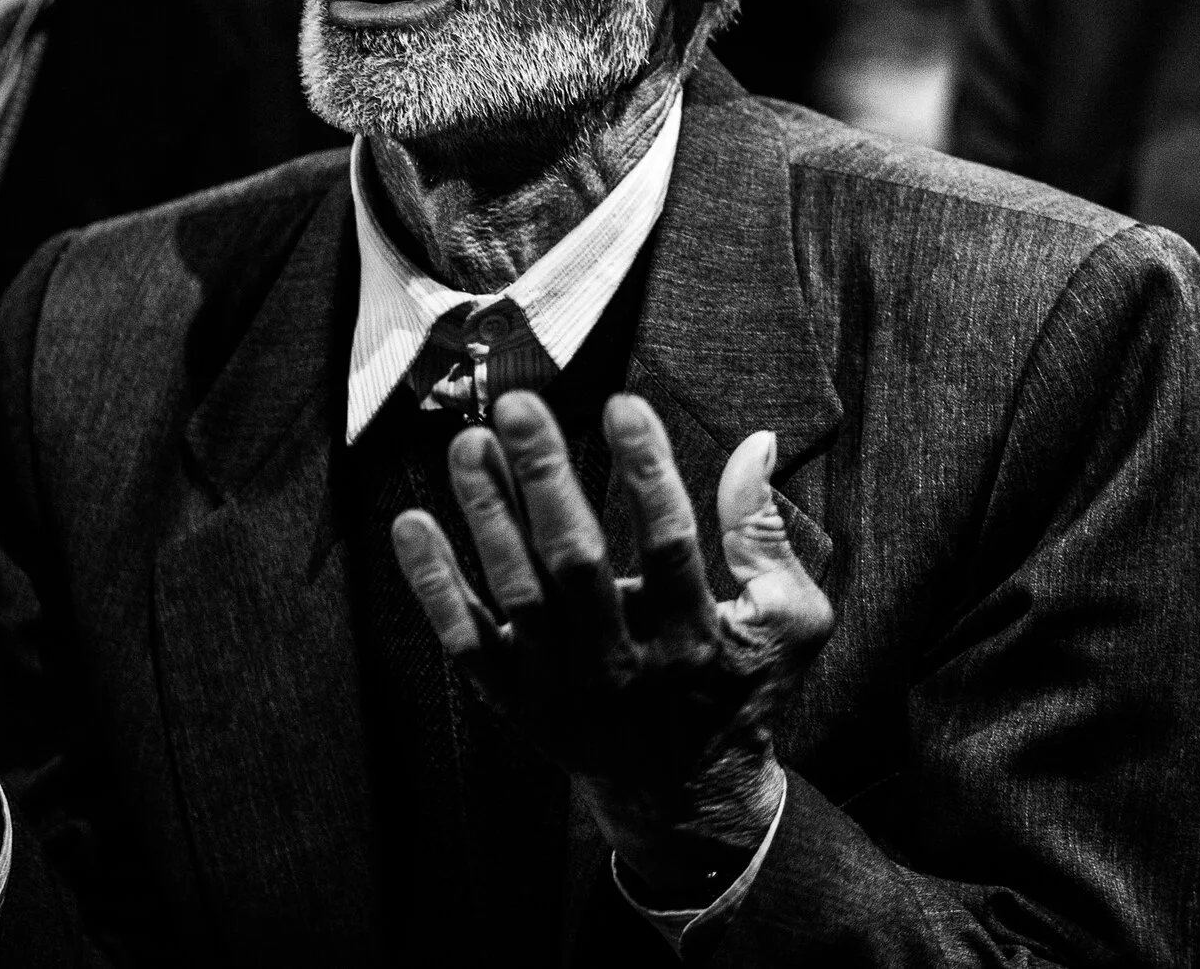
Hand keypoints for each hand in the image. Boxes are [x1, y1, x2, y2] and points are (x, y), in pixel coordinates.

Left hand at [393, 391, 833, 904]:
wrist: (685, 794)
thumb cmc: (740, 688)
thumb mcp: (787, 620)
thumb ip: (766, 532)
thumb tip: (756, 442)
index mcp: (693, 637)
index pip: (668, 543)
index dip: (648, 471)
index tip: (623, 406)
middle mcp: (622, 663)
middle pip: (574, 562)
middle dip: (545, 478)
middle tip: (517, 408)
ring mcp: (562, 684)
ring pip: (516, 591)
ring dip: (487, 514)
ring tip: (468, 444)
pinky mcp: (518, 698)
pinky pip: (466, 639)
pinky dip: (434, 584)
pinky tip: (411, 524)